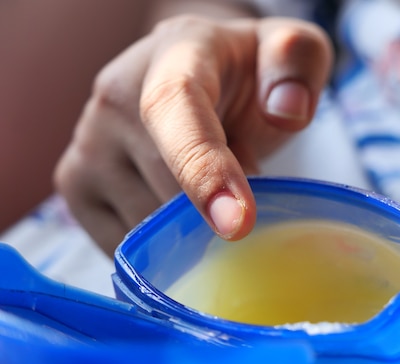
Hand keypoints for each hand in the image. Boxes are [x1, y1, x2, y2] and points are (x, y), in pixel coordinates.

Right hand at [54, 14, 331, 255]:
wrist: (199, 74)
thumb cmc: (247, 73)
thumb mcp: (292, 51)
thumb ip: (297, 62)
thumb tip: (285, 112)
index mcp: (174, 55)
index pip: (176, 110)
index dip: (204, 171)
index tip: (238, 225)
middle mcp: (116, 96)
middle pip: (166, 189)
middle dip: (218, 211)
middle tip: (243, 188)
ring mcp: (88, 143)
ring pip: (143, 226)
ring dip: (190, 229)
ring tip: (204, 187)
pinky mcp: (75, 183)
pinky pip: (120, 245)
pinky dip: (158, 250)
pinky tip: (178, 219)